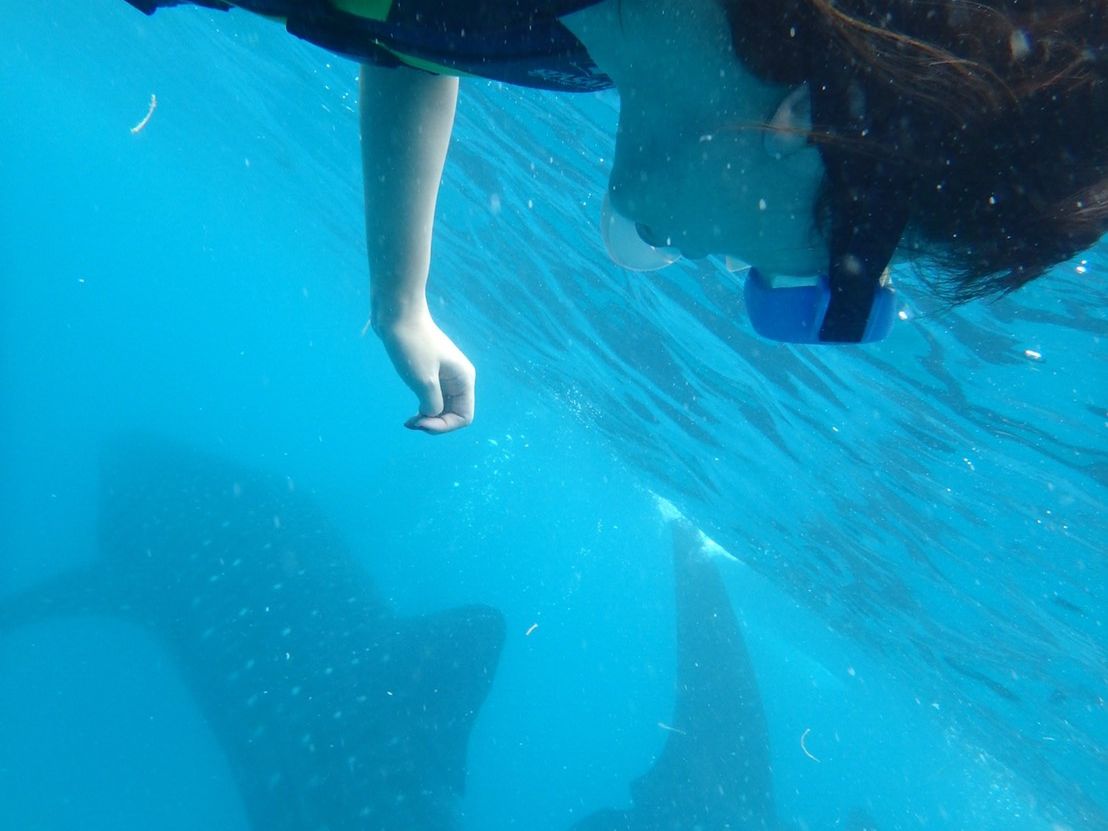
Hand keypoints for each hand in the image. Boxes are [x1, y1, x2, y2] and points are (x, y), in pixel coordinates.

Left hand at [375, 309, 475, 433]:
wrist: (397, 314)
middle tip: (411, 422)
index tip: (421, 422)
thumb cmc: (412, 345)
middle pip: (454, 413)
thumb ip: (432, 404)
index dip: (444, 426)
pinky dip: (423, 407)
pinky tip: (411, 411)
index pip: (464, 417)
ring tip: (410, 420)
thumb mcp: (423, 381)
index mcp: (463, 379)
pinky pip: (433, 397)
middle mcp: (458, 378)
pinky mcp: (430, 371)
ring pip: (443, 407)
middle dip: (435, 423)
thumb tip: (433, 414)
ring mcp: (444, 375)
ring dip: (428, 417)